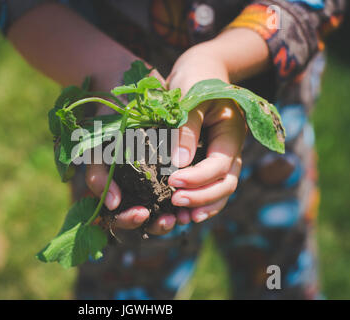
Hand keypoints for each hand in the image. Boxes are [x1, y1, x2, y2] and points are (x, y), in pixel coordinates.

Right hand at [86, 68, 178, 234]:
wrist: (127, 87)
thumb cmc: (108, 121)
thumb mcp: (98, 146)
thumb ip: (98, 174)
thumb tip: (112, 204)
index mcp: (114, 189)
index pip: (118, 217)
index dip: (128, 221)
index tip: (140, 213)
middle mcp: (133, 189)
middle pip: (143, 219)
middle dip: (155, 223)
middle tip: (167, 219)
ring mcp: (152, 180)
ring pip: (163, 210)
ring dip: (174, 215)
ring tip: (183, 214)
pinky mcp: (170, 167)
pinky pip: (180, 189)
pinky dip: (187, 195)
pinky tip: (195, 192)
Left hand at [166, 47, 245, 223]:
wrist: (202, 71)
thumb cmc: (195, 79)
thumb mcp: (190, 98)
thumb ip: (186, 130)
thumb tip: (179, 165)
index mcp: (232, 132)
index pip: (220, 165)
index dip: (198, 177)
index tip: (173, 180)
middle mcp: (231, 149)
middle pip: (226, 184)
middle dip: (202, 196)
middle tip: (175, 202)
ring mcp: (223, 156)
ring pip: (222, 189)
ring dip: (204, 205)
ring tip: (182, 217)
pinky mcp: (210, 160)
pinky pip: (211, 186)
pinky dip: (200, 200)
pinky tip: (185, 211)